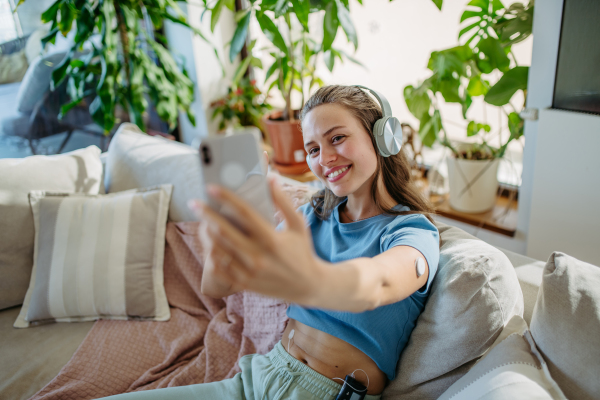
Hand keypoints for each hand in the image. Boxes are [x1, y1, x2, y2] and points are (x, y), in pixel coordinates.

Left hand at [192, 178, 326, 304]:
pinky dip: (210, 255)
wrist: (307, 286)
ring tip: (201, 221)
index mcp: (272, 239)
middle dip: (207, 214)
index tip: (211, 187)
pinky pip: (218, 269)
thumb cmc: (302, 251)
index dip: (226, 198)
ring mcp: (249, 272)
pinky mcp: (243, 284)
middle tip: (194, 202)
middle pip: (224, 231)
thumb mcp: (298, 225)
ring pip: (218, 250)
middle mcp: (258, 256)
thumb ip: (283, 202)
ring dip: (206, 233)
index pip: (244, 213)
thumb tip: (270, 178)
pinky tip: (208, 243)